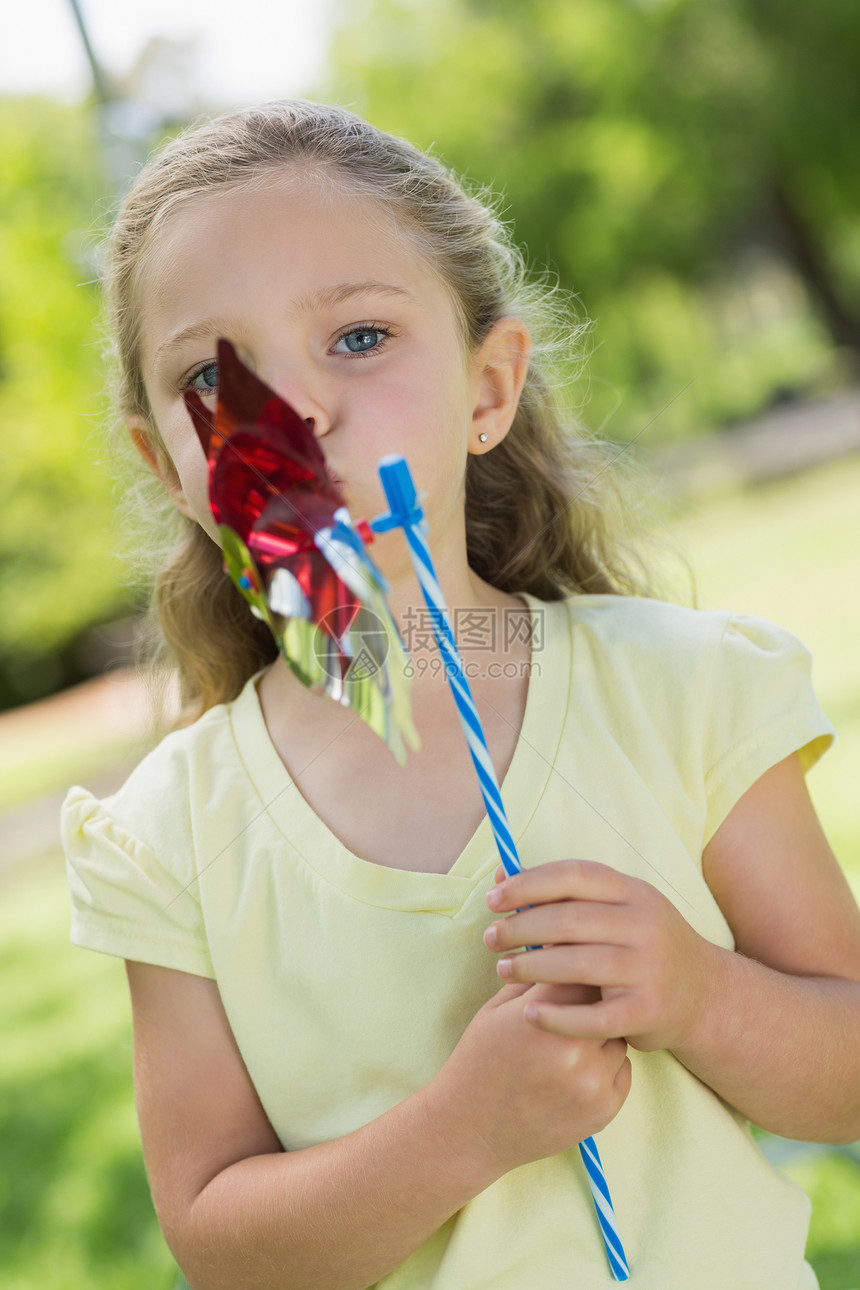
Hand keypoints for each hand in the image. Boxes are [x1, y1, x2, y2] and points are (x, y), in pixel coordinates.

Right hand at [426, 979, 629, 1178]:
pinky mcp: (603, 1111)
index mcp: (541, 1016)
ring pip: (618, 1035)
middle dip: (593, 997)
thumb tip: (563, 945)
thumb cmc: (479, 1060)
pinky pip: (624, 1069)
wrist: (470, 1128)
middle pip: (606, 1000)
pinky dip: (607, 1064)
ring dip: (603, 1031)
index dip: (578, 964)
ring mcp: (591, 1083)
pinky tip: (580, 1066)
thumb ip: (532, 977)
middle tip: (579, 1001)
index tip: (575, 966)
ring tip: (574, 1039)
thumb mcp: (496, 1009)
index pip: (582, 968)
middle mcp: (572, 1049)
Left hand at [484, 859, 713, 1053]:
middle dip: (521, 929)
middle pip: (571, 921)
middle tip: (491, 940)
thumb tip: (500, 878)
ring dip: (531, 968)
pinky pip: (592, 1018)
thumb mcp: (616, 909)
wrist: (704, 994)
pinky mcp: (647, 1012)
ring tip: (503, 971)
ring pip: (578, 966)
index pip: (575, 876)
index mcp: (634, 892)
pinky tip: (529, 1013)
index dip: (529, 884)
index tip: (493, 899)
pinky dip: (556, 1017)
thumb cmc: (641, 945)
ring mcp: (649, 970)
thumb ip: (564, 896)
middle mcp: (645, 926)